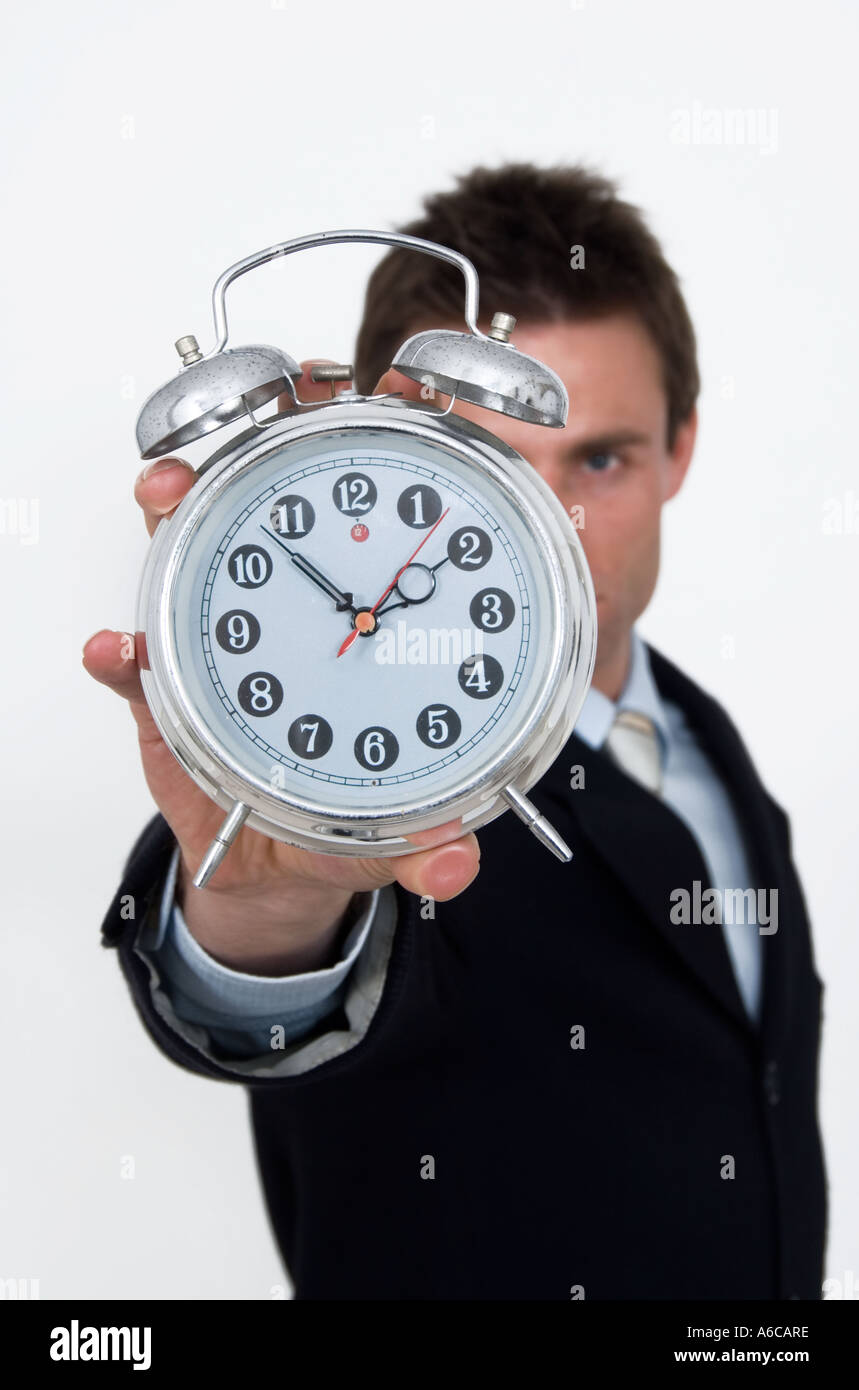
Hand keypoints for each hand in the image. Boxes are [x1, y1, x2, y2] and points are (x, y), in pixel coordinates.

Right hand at [83, 362, 480, 975]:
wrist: (274, 866)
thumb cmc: (344, 821)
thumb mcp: (393, 828)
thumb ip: (423, 841)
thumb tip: (453, 865)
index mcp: (369, 626)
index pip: (387, 512)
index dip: (400, 435)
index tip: (410, 382)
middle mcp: (297, 616)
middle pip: (278, 499)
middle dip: (268, 440)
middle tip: (271, 408)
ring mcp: (228, 642)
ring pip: (194, 549)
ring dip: (175, 510)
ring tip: (163, 495)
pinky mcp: (167, 691)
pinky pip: (136, 663)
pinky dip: (120, 654)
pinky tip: (111, 650)